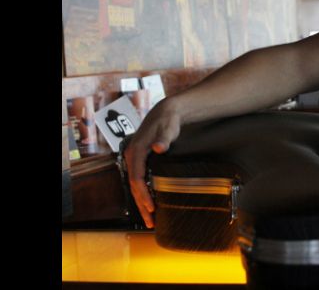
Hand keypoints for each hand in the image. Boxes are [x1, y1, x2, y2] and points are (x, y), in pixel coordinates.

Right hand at [123, 98, 182, 227]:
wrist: (167, 112)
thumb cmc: (168, 121)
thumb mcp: (167, 128)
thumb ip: (164, 139)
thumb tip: (158, 147)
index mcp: (136, 152)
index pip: (137, 178)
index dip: (143, 194)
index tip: (151, 208)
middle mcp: (132, 157)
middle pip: (134, 187)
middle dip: (142, 206)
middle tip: (151, 223)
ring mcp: (135, 160)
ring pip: (136, 186)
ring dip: (142, 204)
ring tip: (151, 221)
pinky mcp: (141, 162)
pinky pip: (140, 181)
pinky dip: (144, 194)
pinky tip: (151, 204)